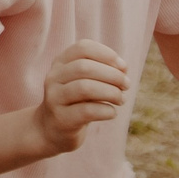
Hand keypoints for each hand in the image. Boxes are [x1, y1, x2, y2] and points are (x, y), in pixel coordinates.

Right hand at [34, 40, 127, 154]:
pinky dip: (106, 110)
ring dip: (111, 92)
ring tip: (121, 99)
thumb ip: (102, 72)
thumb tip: (123, 69)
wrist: (52, 130)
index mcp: (60, 63)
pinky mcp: (61, 119)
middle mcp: (53, 77)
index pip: (83, 47)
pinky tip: (112, 113)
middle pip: (85, 67)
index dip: (107, 54)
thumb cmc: (76, 101)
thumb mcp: (86, 81)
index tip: (123, 67)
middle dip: (113, 75)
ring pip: (85, 87)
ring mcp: (54, 98)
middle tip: (126, 85)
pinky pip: (87, 111)